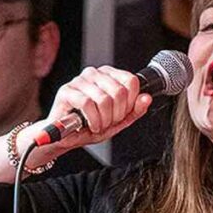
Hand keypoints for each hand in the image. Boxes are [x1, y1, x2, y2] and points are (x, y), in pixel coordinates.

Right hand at [28, 66, 153, 152]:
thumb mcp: (118, 122)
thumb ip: (134, 110)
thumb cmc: (89, 127)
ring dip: (105, 120)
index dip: (130, 103)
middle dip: (117, 114)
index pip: (131, 81)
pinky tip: (91, 125)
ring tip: (98, 125)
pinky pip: (88, 103)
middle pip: (120, 91)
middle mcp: (94, 74)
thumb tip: (147, 98)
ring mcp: (79, 80)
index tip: (121, 115)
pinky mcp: (66, 91)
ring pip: (104, 99)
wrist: (65, 138)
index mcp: (109, 76)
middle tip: (108, 122)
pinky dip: (93, 119)